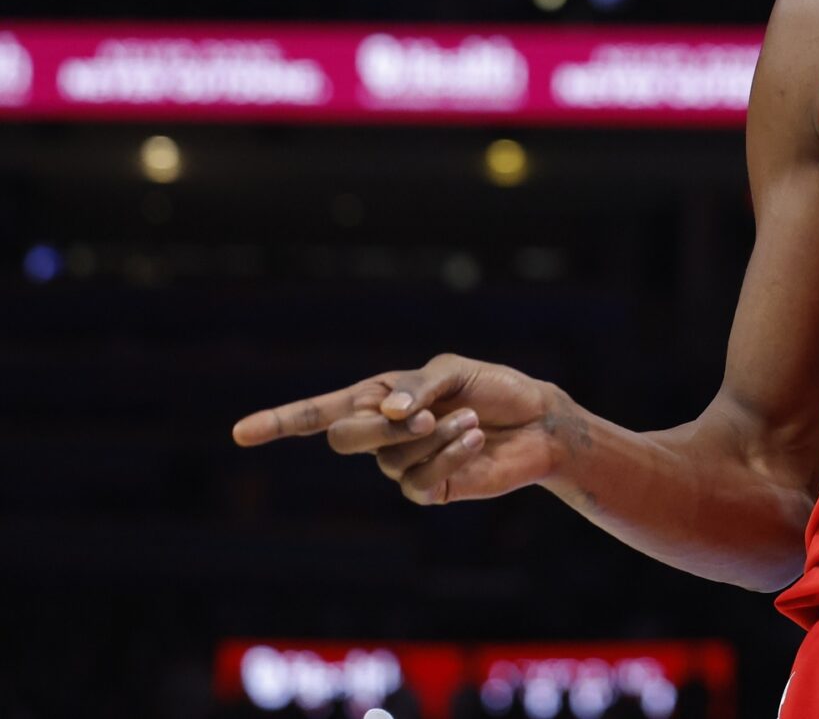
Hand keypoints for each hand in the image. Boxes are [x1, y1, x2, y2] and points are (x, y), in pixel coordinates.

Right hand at [231, 352, 559, 505]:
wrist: (536, 420)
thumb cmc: (492, 388)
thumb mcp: (455, 371)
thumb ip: (418, 386)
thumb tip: (389, 410)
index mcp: (378, 397)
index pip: (318, 413)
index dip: (279, 422)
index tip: (239, 434)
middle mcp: (381, 434)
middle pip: (345, 438)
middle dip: (383, 425)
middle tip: (425, 412)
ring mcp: (401, 465)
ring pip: (389, 457)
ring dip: (432, 434)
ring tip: (469, 419)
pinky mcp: (429, 489)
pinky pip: (420, 478)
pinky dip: (449, 453)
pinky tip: (475, 439)